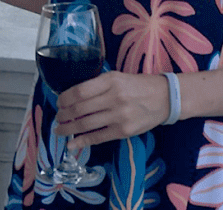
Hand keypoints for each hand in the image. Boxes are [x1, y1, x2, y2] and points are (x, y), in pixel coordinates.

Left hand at [54, 71, 170, 148]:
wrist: (165, 98)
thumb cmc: (138, 85)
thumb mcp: (117, 77)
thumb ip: (97, 85)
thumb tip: (73, 96)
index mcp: (110, 81)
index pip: (80, 91)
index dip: (64, 99)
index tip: (58, 102)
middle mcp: (114, 98)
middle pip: (80, 109)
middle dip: (63, 115)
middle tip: (57, 118)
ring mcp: (119, 116)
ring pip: (86, 124)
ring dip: (68, 129)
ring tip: (59, 130)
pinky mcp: (124, 131)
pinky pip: (98, 137)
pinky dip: (82, 142)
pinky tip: (71, 145)